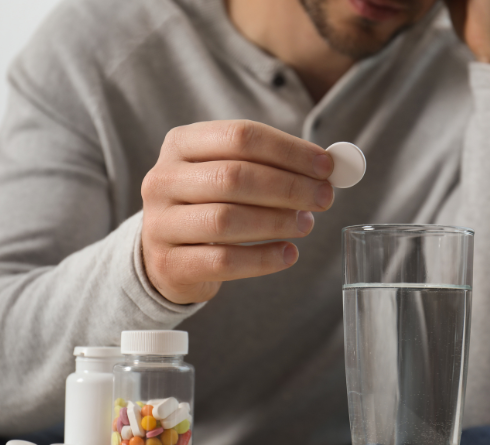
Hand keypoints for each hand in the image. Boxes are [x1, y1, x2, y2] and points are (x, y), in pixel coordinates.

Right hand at [141, 120, 333, 303]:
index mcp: (181, 144)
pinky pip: (223, 261)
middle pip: (234, 176)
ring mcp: (160, 223)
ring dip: (277, 221)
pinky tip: (289, 254)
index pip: (240, 136)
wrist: (167, 256)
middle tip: (324, 198)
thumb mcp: (229, 175)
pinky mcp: (169, 264)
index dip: (289, 151)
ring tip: (306, 224)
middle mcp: (163, 179)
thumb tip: (329, 167)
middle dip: (288, 187)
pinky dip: (263, 258)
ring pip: (226, 219)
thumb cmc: (210, 206)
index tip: (326, 167)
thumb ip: (273, 167)